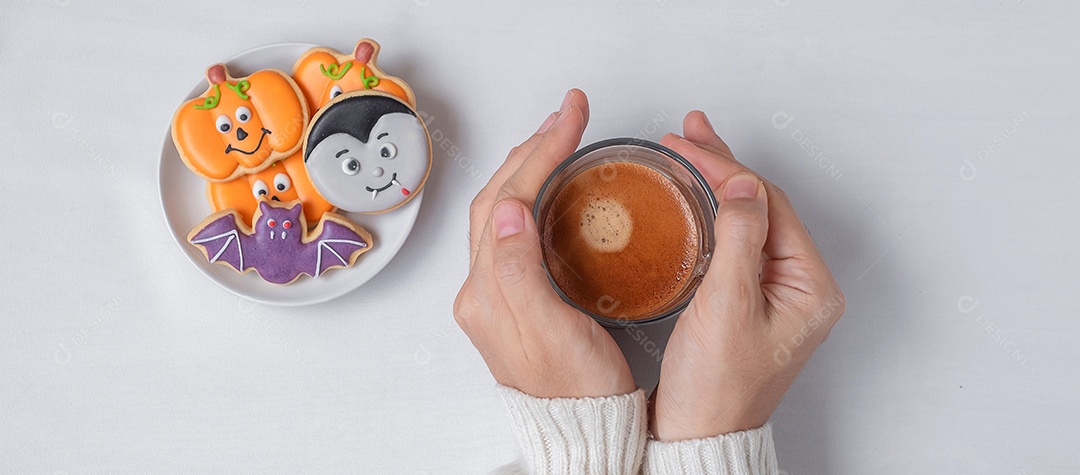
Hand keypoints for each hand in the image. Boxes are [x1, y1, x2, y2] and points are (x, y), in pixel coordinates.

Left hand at [453, 90, 635, 398]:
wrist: (584, 431)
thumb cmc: (577, 391)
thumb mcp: (551, 332)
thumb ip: (519, 272)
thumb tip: (508, 211)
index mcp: (488, 293)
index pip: (507, 199)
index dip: (540, 152)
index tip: (571, 119)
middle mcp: (484, 290)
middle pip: (499, 197)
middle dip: (533, 148)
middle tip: (569, 115)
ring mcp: (497, 294)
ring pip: (505, 211)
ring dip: (530, 167)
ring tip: (560, 137)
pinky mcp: (516, 300)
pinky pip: (515, 232)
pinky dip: (534, 197)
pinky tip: (553, 191)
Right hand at [651, 111, 845, 440]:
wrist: (697, 434)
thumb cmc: (715, 388)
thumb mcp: (726, 307)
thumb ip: (737, 239)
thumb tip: (740, 184)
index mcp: (810, 287)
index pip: (769, 204)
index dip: (726, 167)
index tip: (688, 144)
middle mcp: (800, 286)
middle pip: (762, 205)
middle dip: (721, 165)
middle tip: (687, 132)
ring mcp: (775, 292)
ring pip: (747, 218)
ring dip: (716, 183)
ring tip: (688, 149)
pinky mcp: (750, 299)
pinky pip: (735, 241)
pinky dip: (711, 212)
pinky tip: (693, 198)